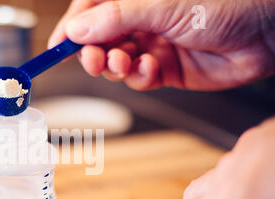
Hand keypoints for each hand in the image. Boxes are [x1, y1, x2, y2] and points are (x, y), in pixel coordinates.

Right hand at [49, 0, 274, 89]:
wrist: (266, 33)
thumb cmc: (223, 2)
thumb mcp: (162, 5)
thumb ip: (116, 18)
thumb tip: (76, 29)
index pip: (93, 9)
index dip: (73, 26)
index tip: (58, 45)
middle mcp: (143, 19)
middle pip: (101, 38)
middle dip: (93, 51)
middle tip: (92, 60)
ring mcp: (153, 44)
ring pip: (117, 61)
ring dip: (116, 65)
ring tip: (123, 63)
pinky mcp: (166, 68)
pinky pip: (140, 77)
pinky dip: (140, 76)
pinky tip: (151, 68)